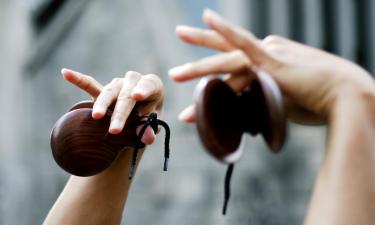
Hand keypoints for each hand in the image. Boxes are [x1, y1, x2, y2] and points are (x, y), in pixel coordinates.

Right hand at [61, 69, 163, 143]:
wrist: (141, 114)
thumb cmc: (150, 116)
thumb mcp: (155, 124)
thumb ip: (150, 129)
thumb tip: (148, 138)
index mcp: (152, 86)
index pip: (149, 85)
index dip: (143, 89)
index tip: (136, 96)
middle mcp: (133, 81)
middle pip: (125, 95)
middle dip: (120, 113)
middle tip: (114, 130)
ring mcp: (117, 85)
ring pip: (108, 93)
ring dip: (102, 105)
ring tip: (96, 117)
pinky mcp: (103, 90)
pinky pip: (89, 84)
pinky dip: (78, 79)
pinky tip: (65, 73)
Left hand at [169, 9, 374, 124]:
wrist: (346, 96)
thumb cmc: (318, 100)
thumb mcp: (283, 101)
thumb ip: (263, 102)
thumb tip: (247, 115)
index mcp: (268, 58)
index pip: (235, 60)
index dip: (215, 64)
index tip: (200, 69)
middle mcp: (265, 51)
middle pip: (223, 55)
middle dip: (197, 61)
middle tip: (176, 70)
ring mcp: (268, 55)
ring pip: (225, 60)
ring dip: (199, 69)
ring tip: (176, 75)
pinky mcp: (273, 62)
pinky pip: (246, 43)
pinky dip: (226, 29)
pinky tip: (207, 17)